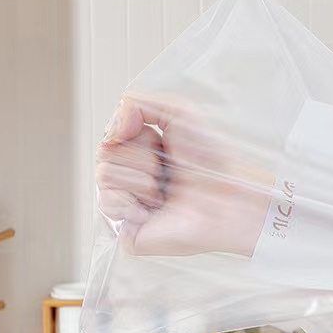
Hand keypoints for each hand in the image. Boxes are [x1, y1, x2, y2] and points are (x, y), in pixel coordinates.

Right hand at [97, 93, 271, 256]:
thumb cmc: (213, 163)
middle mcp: (131, 176)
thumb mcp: (179, 112)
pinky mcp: (125, 228)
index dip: (133, 132)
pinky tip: (154, 209)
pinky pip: (107, 203)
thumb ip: (138, 103)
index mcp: (141, 150)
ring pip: (104, 175)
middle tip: (166, 171)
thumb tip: (111, 129)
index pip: (111, 132)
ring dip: (142, 180)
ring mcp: (126, 203)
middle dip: (141, 157)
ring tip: (164, 192)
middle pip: (105, 151)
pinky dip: (132, 203)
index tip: (159, 140)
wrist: (228, 200)